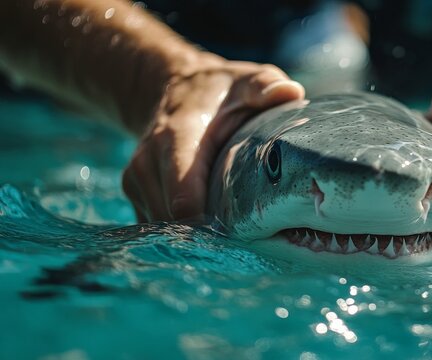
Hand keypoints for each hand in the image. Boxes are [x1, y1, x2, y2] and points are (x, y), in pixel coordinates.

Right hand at [122, 59, 304, 221]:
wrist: (172, 89)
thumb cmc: (218, 90)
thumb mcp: (244, 81)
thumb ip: (265, 85)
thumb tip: (290, 92)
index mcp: (176, 137)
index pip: (183, 194)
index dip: (210, 222)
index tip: (242, 234)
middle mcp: (147, 161)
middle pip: (175, 219)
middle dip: (209, 235)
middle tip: (247, 239)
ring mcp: (137, 180)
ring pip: (166, 227)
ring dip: (197, 237)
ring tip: (232, 232)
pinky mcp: (136, 194)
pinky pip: (160, 226)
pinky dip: (186, 233)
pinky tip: (212, 224)